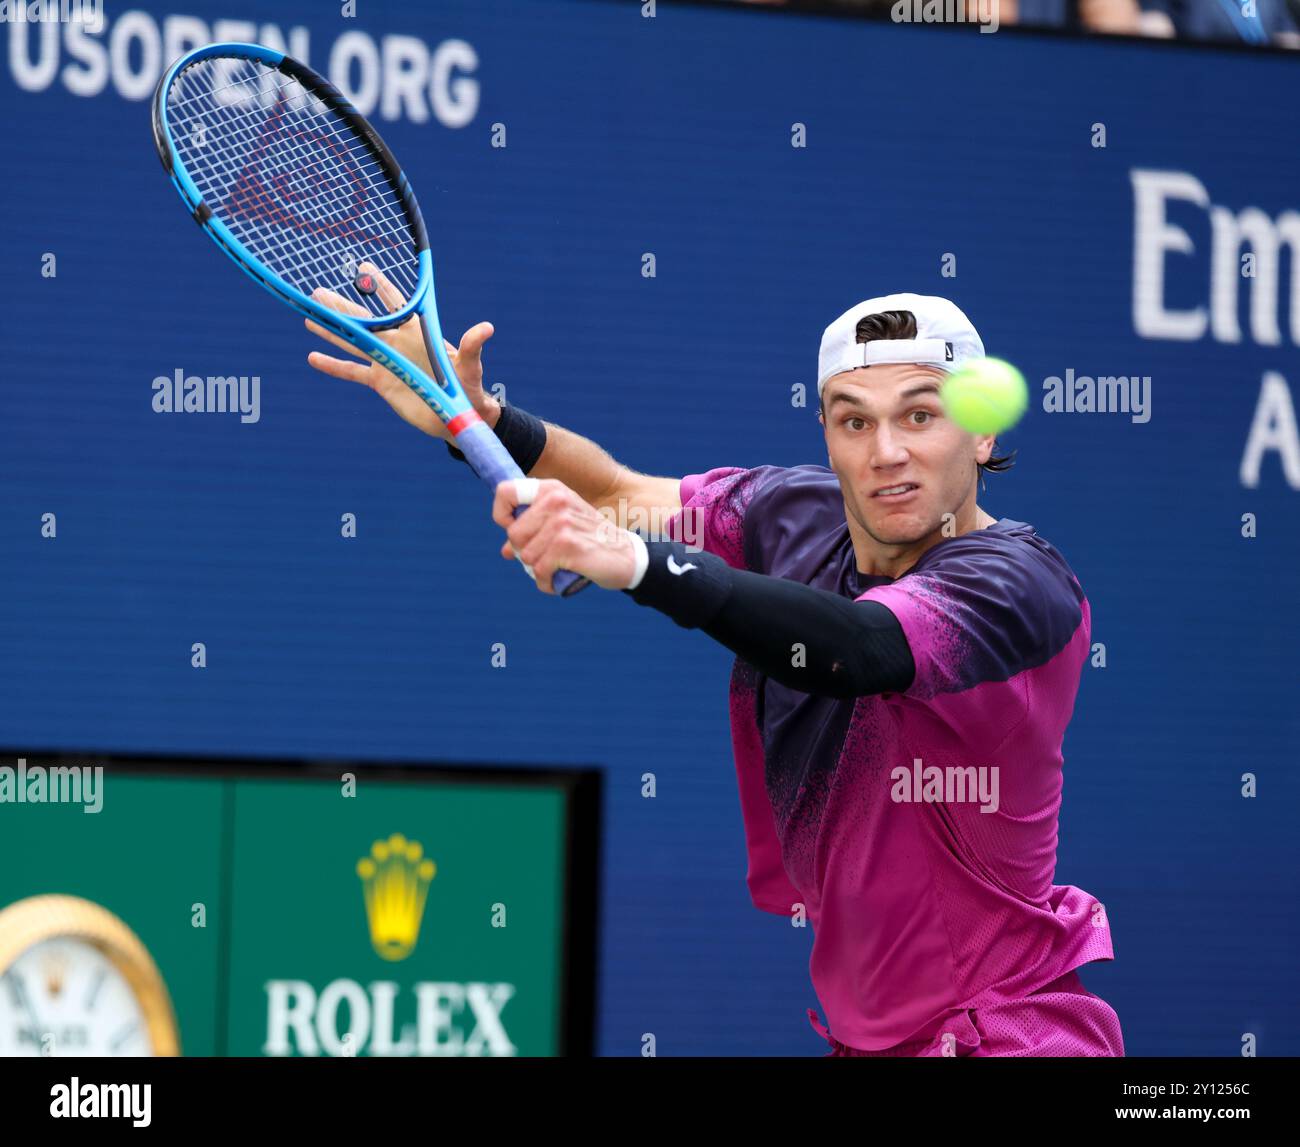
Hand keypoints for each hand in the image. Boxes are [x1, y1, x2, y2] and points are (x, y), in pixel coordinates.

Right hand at [304, 262, 500, 442]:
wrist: (458, 415)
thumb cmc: (468, 387)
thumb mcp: (470, 367)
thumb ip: (472, 347)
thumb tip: (486, 328)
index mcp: (417, 332)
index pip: (396, 303)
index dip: (381, 285)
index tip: (364, 267)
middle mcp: (397, 342)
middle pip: (364, 320)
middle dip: (342, 307)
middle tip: (317, 292)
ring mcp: (387, 361)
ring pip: (353, 342)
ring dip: (332, 331)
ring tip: (309, 316)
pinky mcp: (381, 381)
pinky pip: (352, 372)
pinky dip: (333, 366)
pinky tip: (312, 358)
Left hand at [492, 479, 638, 593]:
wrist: (627, 557)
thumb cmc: (591, 541)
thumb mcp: (564, 525)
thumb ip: (534, 533)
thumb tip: (505, 551)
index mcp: (552, 489)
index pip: (505, 492)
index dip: (501, 515)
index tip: (513, 529)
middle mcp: (556, 501)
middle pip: (513, 534)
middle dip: (525, 552)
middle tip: (545, 558)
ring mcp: (562, 523)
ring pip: (525, 556)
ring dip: (537, 570)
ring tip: (555, 569)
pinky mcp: (567, 546)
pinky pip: (539, 571)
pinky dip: (546, 582)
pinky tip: (558, 581)